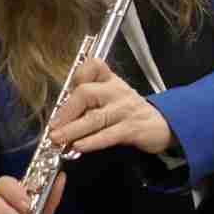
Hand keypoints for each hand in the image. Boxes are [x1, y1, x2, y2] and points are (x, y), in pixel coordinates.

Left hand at [49, 55, 174, 156]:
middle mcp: (116, 91)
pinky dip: (92, 141)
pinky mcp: (132, 128)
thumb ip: (88, 103)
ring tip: (57, 139)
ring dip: (73, 129)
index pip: (93, 66)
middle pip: (87, 93)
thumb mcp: (111, 98)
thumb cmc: (128, 112)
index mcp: (110, 80)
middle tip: (53, 127)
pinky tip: (78, 147)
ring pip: (95, 117)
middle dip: (67, 110)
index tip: (65, 92)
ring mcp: (125, 109)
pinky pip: (109, 134)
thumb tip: (59, 118)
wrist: (160, 125)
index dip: (78, 75)